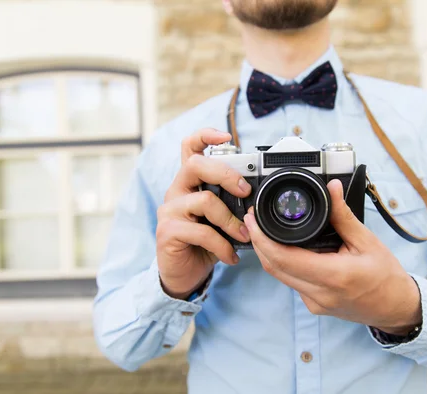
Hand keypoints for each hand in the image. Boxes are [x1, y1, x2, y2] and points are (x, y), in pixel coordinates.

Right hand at [156, 128, 251, 299]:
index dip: (205, 136)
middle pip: (196, 165)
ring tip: (244, 236)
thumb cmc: (205, 243)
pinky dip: (222, 245)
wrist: (185, 275)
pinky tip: (230, 256)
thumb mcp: (222, 220)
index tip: (226, 137)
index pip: (190, 147)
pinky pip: (202, 232)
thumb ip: (232, 204)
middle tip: (245, 191)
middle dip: (226, 174)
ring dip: (231, 220)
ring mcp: (169, 210)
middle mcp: (177, 191)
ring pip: (204, 200)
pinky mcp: (167, 231)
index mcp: (190, 182)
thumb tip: (258, 198)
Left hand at [243, 179, 421, 334]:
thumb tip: (331, 188)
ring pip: (279, 275)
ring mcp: (314, 303)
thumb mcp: (367, 241)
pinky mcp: (314, 305)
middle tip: (253, 220)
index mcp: (333, 276)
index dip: (261, 238)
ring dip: (268, 253)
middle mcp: (319, 293)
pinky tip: (286, 247)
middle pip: (273, 267)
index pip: (282, 258)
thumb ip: (343, 215)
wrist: (396, 308)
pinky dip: (284, 263)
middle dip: (258, 243)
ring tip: (265, 229)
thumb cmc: (386, 277)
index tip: (253, 220)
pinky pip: (291, 281)